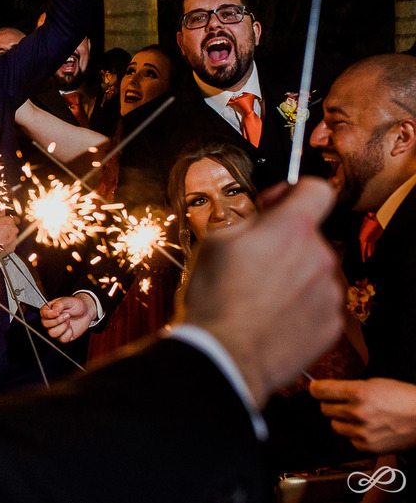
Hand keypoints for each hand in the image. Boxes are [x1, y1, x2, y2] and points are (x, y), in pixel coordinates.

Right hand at [40, 293, 96, 342]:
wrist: (86, 312)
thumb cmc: (76, 305)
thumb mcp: (68, 301)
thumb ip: (60, 304)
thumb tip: (54, 311)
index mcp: (49, 310)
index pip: (42, 314)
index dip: (49, 315)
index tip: (58, 312)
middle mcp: (51, 320)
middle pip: (45, 324)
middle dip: (58, 321)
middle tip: (67, 315)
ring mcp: (56, 329)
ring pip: (52, 333)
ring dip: (63, 327)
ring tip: (68, 321)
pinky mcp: (63, 336)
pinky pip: (62, 339)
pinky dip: (68, 333)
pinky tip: (71, 328)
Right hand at [177, 178, 339, 407]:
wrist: (224, 356)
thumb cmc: (213, 300)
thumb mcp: (214, 242)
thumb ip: (248, 220)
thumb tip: (263, 216)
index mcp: (291, 230)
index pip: (316, 189)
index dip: (295, 191)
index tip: (276, 205)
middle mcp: (319, 257)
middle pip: (310, 235)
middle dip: (285, 241)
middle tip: (252, 260)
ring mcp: (329, 293)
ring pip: (314, 269)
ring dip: (293, 274)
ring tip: (259, 294)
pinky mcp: (331, 324)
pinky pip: (318, 302)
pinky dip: (300, 304)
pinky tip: (271, 315)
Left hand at [310, 378, 415, 452]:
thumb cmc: (403, 398)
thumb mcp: (375, 383)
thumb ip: (349, 388)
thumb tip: (326, 390)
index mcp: (359, 392)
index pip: (320, 391)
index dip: (316, 389)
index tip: (316, 389)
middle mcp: (358, 413)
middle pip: (324, 408)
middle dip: (331, 404)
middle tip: (345, 402)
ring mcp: (362, 432)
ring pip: (335, 425)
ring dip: (342, 419)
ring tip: (360, 415)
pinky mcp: (368, 446)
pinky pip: (349, 438)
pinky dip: (354, 433)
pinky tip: (369, 427)